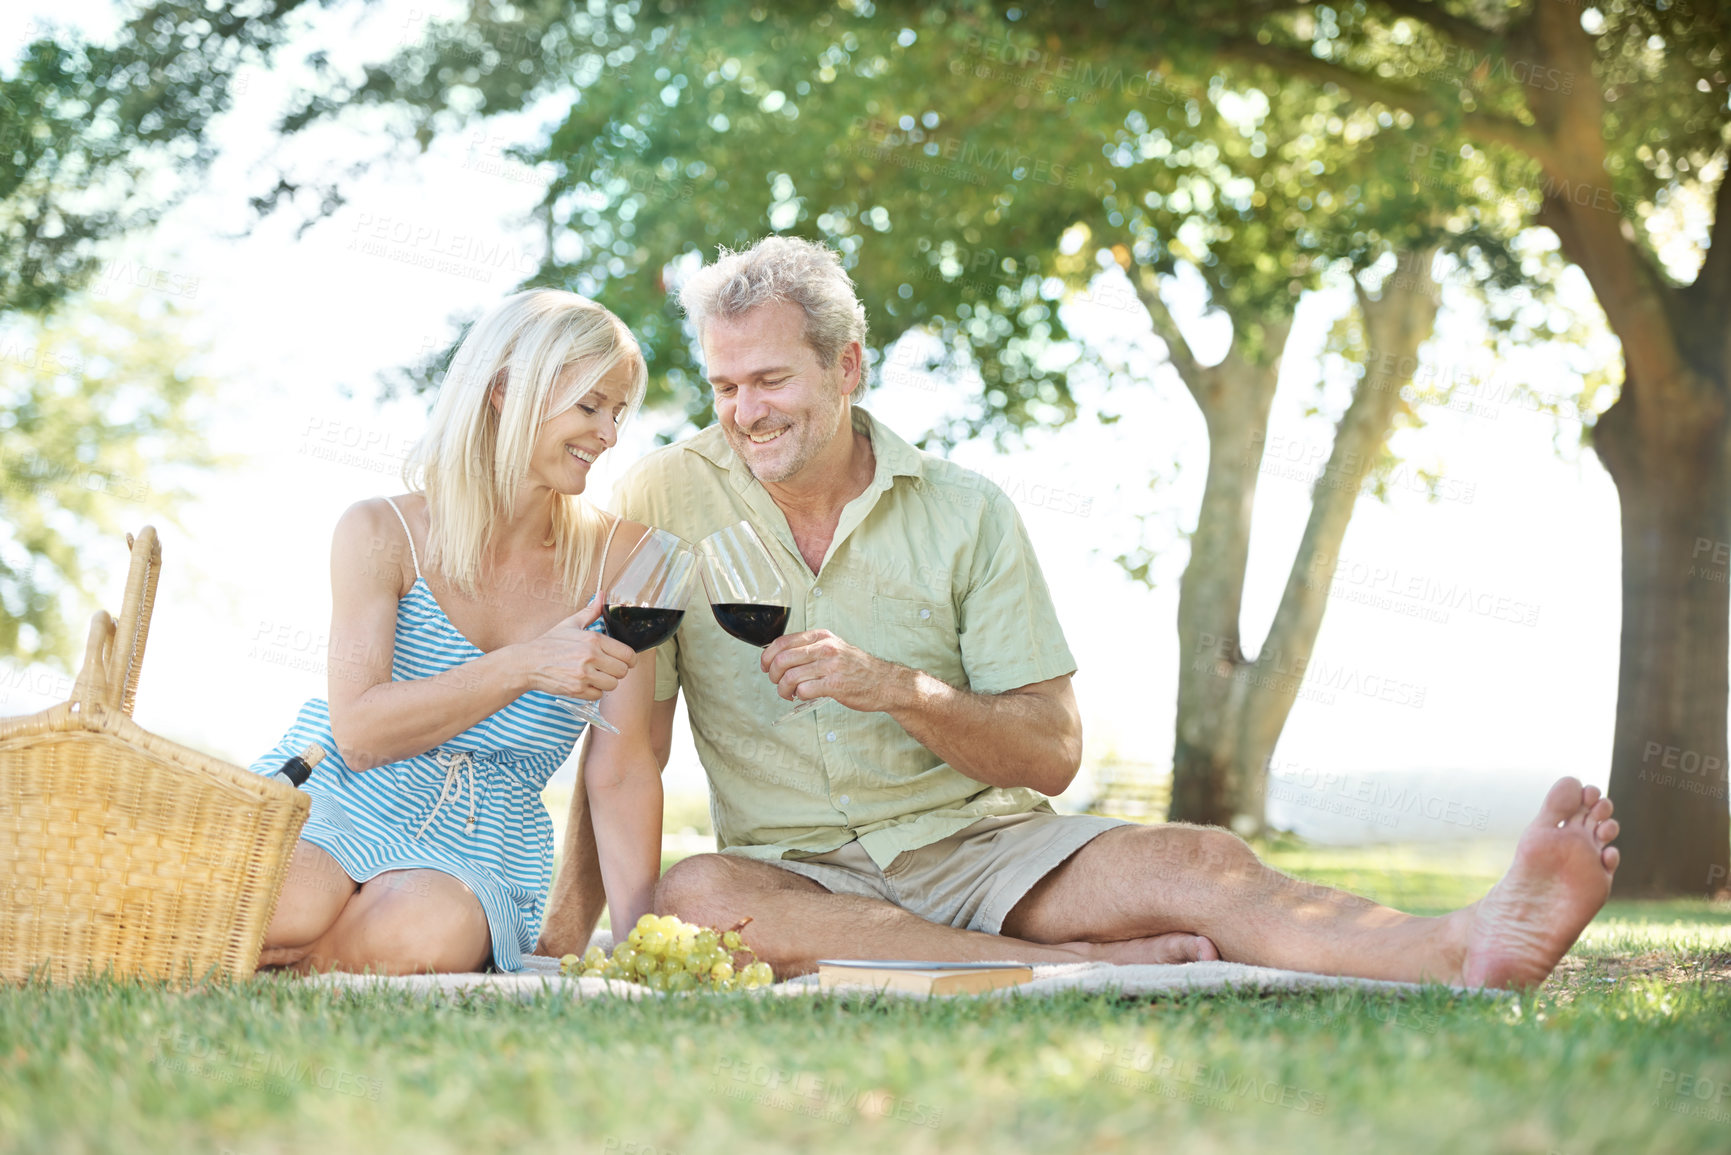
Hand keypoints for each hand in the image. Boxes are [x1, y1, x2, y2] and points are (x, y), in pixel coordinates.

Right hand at [512, 595, 636, 699]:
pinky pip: (598, 695)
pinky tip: (585, 683)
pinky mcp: (576, 690)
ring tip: (596, 675)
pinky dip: (594, 691)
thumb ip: (591, 611)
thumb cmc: (550, 642)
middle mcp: (590, 657)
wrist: (528, 662)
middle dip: (617, 670)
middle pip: (623, 671)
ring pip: (613, 685)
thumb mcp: (571, 624)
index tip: (624, 660)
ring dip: (607, 681)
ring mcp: (583, 675)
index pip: (627, 654)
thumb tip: (602, 594)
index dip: (629, 659)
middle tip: (608, 667)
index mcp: (593, 639)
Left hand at [761, 629, 908, 713]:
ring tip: (788, 693)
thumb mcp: (834, 648)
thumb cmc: (857, 668)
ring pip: (790, 677)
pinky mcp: (835, 685)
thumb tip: (780, 656)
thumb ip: (810, 649)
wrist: (884, 682)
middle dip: (773, 675)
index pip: (783, 642)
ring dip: (783, 689)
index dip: (767, 656)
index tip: (766, 666)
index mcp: (821, 637)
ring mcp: (830, 666)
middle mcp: (825, 648)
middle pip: (782, 659)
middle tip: (777, 683)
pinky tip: (803, 696)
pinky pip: (804, 690)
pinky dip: (798, 695)